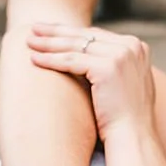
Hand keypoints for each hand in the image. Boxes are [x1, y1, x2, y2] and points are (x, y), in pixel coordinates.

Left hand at [27, 25, 156, 138]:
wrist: (133, 137)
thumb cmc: (123, 118)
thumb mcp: (123, 83)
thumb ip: (112, 66)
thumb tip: (89, 60)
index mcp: (137, 47)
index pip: (97, 35)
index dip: (71, 33)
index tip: (51, 32)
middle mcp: (132, 46)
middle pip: (86, 35)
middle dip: (57, 32)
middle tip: (34, 28)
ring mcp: (122, 54)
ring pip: (76, 46)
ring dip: (49, 43)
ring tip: (29, 41)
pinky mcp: (109, 67)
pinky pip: (72, 60)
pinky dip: (51, 59)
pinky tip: (34, 59)